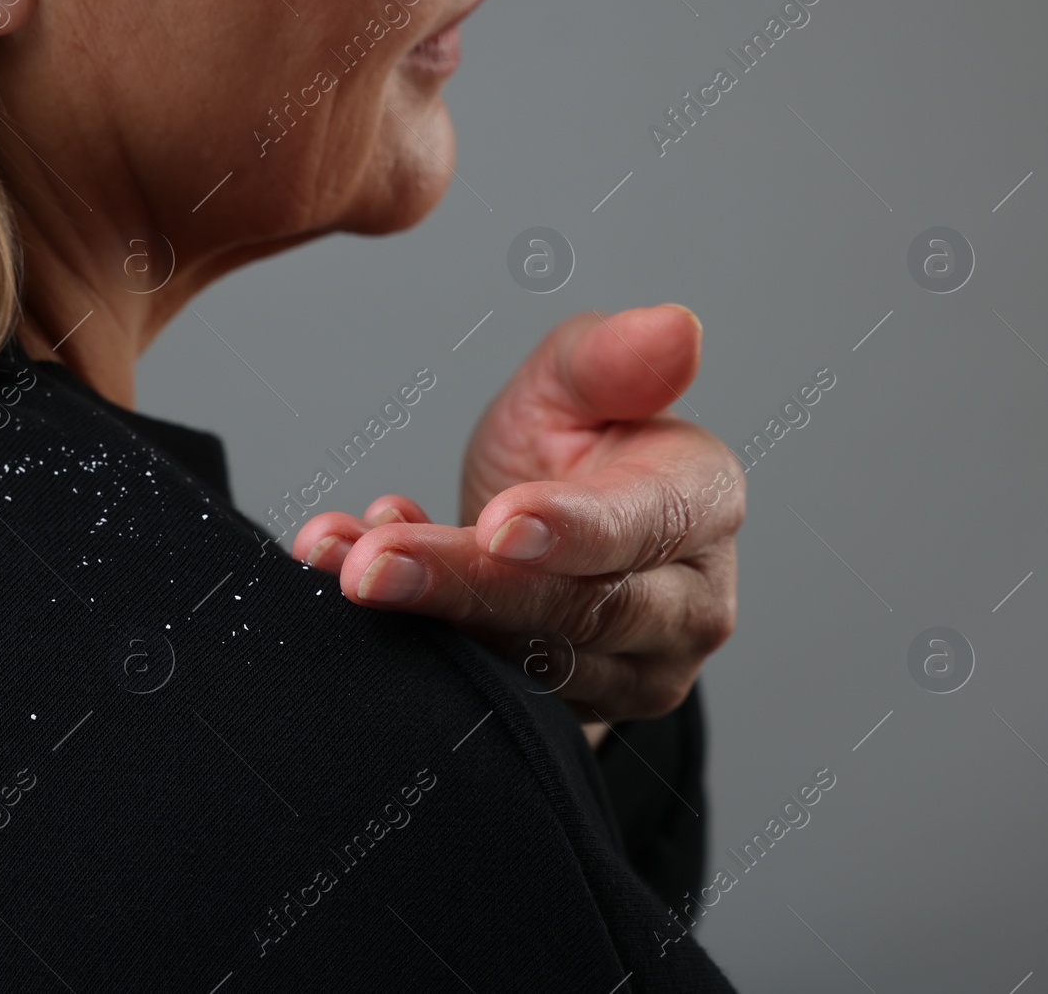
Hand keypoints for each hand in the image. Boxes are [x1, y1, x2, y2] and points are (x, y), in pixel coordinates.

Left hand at [293, 306, 743, 724]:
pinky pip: (491, 692)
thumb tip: (676, 327)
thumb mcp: (574, 382)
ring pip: (526, 660)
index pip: (645, 525)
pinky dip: (413, 642)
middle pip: (578, 607)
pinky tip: (349, 580)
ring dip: (423, 613)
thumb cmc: (570, 448)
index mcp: (703, 503)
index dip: (572, 529)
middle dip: (465, 582)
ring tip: (344, 562)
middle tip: (370, 563)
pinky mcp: (578, 719)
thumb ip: (611, 359)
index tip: (497, 522)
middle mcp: (688, 603)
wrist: (538, 539)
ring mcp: (637, 674)